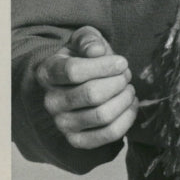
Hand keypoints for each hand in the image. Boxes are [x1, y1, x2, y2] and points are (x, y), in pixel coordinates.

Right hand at [36, 26, 137, 149]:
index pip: (74, 71)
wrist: (78, 80)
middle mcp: (51, 102)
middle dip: (118, 82)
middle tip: (126, 74)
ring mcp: (62, 124)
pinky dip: (127, 118)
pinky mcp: (78, 140)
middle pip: (92, 94)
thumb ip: (88, 39)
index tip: (122, 61)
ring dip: (124, 99)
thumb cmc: (83, 55)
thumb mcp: (84, 38)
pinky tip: (131, 104)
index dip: (104, 66)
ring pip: (102, 115)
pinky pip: (108, 134)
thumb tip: (97, 50)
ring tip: (129, 87)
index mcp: (48, 73)